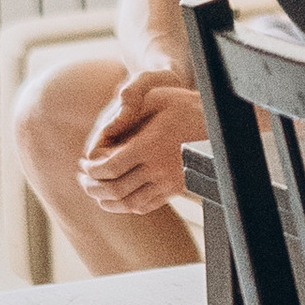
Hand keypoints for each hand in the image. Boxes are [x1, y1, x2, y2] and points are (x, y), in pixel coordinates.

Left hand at [77, 67, 202, 218]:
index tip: (83, 165)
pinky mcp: (176, 190)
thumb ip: (129, 111)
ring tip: (96, 191)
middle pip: (115, 188)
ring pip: (128, 203)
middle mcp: (160, 169)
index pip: (110, 167)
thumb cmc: (185, 105)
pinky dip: (126, 205)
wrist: (221, 125)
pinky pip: (144, 206)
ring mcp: (169, 183)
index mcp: (151, 146)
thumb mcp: (158, 98)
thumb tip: (105, 131)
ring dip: (106, 200)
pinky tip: (117, 197)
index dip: (91, 170)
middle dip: (92, 186)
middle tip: (83, 180)